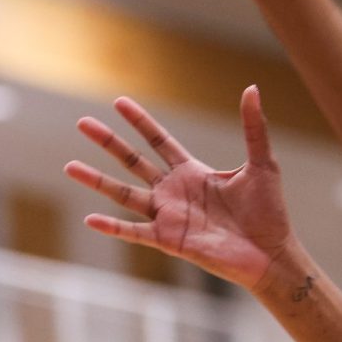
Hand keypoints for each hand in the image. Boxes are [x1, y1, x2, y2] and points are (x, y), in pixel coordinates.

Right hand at [67, 87, 297, 291]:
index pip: (159, 141)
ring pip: (124, 194)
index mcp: (192, 172)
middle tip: (82, 122)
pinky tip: (90, 218)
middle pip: (133, 161)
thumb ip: (253, 128)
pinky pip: (134, 232)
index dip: (140, 122)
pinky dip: (113, 226)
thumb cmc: (269, 211)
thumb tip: (253, 89)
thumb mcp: (261, 164)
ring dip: (97, 181)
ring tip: (70, 166)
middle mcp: (174, 192)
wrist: (272, 253)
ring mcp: (168, 216)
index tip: (119, 101)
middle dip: (109, 142)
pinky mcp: (169, 240)